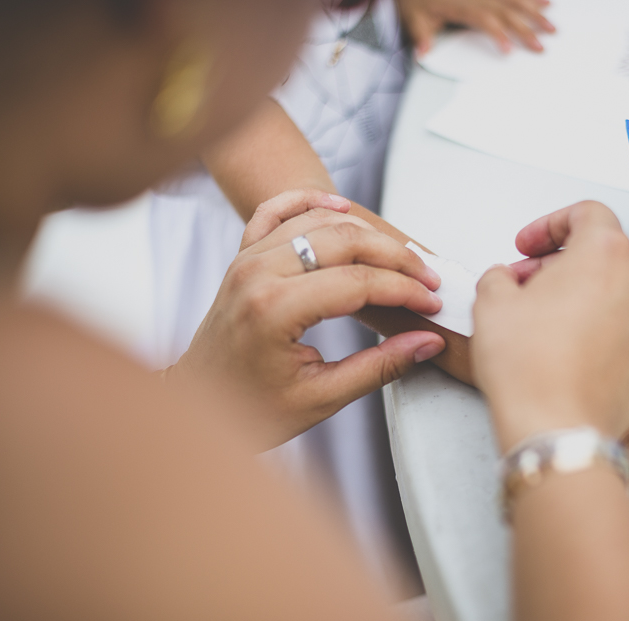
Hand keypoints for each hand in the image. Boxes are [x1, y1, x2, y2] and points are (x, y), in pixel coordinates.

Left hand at [173, 189, 445, 447]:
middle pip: (345, 240)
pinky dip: (310, 202)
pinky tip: (341, 207)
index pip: (359, 281)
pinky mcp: (242, 257)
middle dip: (396, 257)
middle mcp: (258, 273)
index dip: (404, 290)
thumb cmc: (250, 410)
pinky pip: (276, 211)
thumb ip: (379, 367)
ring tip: (401, 255)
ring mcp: (246, 259)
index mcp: (275, 309)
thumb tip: (428, 343)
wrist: (196, 404)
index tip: (432, 304)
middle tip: (427, 279)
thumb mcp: (321, 397)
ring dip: (366, 231)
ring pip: (318, 220)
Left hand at [397, 0, 555, 56]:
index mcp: (463, 6)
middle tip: (544, 44)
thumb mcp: (415, 18)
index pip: (486, 21)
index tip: (509, 51)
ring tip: (552, 19)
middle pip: (508, 11)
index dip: (498, 35)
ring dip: (535, 9)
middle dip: (528, 28)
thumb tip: (421, 53)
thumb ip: (422, 36)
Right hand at [475, 201, 628, 517]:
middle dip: (561, 265)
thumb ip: (500, 276)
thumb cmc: (528, 367)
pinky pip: (626, 331)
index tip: (526, 247)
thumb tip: (507, 281)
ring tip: (545, 323)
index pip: (585, 214)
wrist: (557, 430)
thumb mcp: (491, 303)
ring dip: (582, 298)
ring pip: (616, 293)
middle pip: (602, 255)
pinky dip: (600, 331)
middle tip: (525, 287)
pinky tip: (568, 352)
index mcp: (605, 253)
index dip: (549, 226)